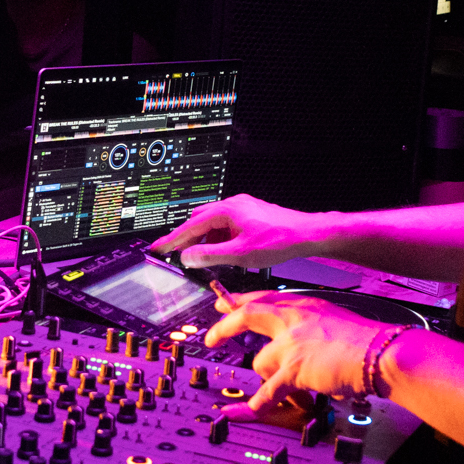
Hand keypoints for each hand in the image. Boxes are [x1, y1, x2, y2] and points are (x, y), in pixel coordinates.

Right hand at [151, 194, 326, 268]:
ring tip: (203, 259)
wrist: (306, 234)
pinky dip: (220, 238)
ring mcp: (242, 209)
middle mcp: (233, 205)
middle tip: (176, 254)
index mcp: (226, 210)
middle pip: (199, 220)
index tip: (158, 248)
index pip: (190, 226)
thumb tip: (187, 257)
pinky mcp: (250, 216)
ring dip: (205, 240)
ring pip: (213, 223)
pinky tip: (224, 252)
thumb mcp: (240, 254)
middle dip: (187, 238)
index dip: (172, 239)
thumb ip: (210, 256)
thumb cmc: (279, 240)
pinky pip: (226, 225)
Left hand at [203, 291, 380, 416]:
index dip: (242, 301)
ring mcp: (291, 343)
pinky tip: (245, 411)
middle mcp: (294, 318)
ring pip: (260, 362)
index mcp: (305, 305)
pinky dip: (255, 405)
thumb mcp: (335, 320)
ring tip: (291, 388)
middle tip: (213, 337)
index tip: (227, 303)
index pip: (265, 297)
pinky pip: (267, 391)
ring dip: (271, 378)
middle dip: (226, 327)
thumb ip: (312, 327)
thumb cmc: (368, 342)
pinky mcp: (293, 368)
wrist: (381, 354)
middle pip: (248, 315)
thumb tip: (300, 342)